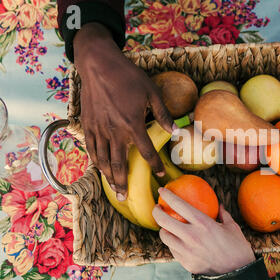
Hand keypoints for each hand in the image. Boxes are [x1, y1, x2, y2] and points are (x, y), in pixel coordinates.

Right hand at [73, 23, 174, 200]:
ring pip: (103, 160)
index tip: (160, 175)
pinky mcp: (88, 125)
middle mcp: (115, 131)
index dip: (154, 165)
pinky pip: (91, 148)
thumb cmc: (128, 77)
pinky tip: (99, 169)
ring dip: (109, 177)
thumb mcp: (152, 92)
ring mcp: (99, 129)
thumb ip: (163, 114)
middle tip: (126, 198)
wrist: (99, 65)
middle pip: (119, 163)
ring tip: (113, 190)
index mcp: (133, 124)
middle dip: (123, 182)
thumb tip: (175, 131)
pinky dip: (96, 161)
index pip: (146, 152)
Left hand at [152, 188, 255, 275]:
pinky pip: (173, 250)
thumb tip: (219, 205)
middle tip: (158, 208)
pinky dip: (173, 243)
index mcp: (203, 223)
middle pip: (163, 221)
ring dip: (163, 229)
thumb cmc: (238, 248)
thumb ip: (223, 214)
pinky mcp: (186, 263)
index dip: (167, 195)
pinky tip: (176, 240)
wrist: (238, 273)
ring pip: (165, 237)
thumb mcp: (232, 227)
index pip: (179, 205)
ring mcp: (187, 251)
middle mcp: (192, 236)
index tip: (162, 190)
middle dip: (156, 211)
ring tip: (166, 226)